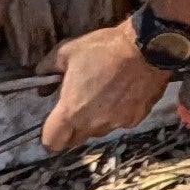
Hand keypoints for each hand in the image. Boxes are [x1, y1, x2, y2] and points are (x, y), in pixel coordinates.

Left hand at [42, 21, 176, 157]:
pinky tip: (123, 95)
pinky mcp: (136, 118)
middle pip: (75, 140)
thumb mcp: (66, 51)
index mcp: (71, 110)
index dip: (50, 136)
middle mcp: (93, 123)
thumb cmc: (103, 49)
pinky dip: (117, 113)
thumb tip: (42, 86)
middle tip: (77, 107)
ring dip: (96, 121)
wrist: (147, 47)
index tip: (53, 126)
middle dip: (72, 129)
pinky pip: (120, 122)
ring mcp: (116, 123)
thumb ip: (47, 70)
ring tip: (104, 97)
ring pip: (99, 131)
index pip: (53, 141)